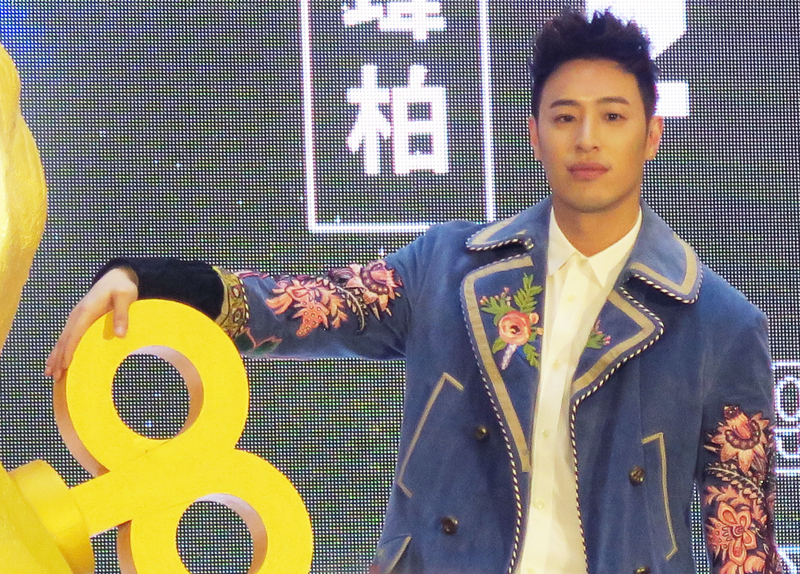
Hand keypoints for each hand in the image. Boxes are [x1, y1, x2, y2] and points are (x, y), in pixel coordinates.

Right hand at [45, 266, 138, 382]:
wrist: (116, 277)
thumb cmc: (122, 287)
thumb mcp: (125, 297)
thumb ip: (122, 314)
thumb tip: (120, 335)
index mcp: (86, 311)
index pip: (75, 334)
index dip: (69, 350)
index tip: (65, 365)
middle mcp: (77, 315)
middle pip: (65, 339)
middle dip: (58, 358)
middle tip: (55, 377)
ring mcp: (75, 317)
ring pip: (62, 339)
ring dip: (55, 356)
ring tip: (50, 373)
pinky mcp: (78, 320)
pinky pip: (66, 337)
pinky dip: (60, 349)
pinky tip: (56, 361)